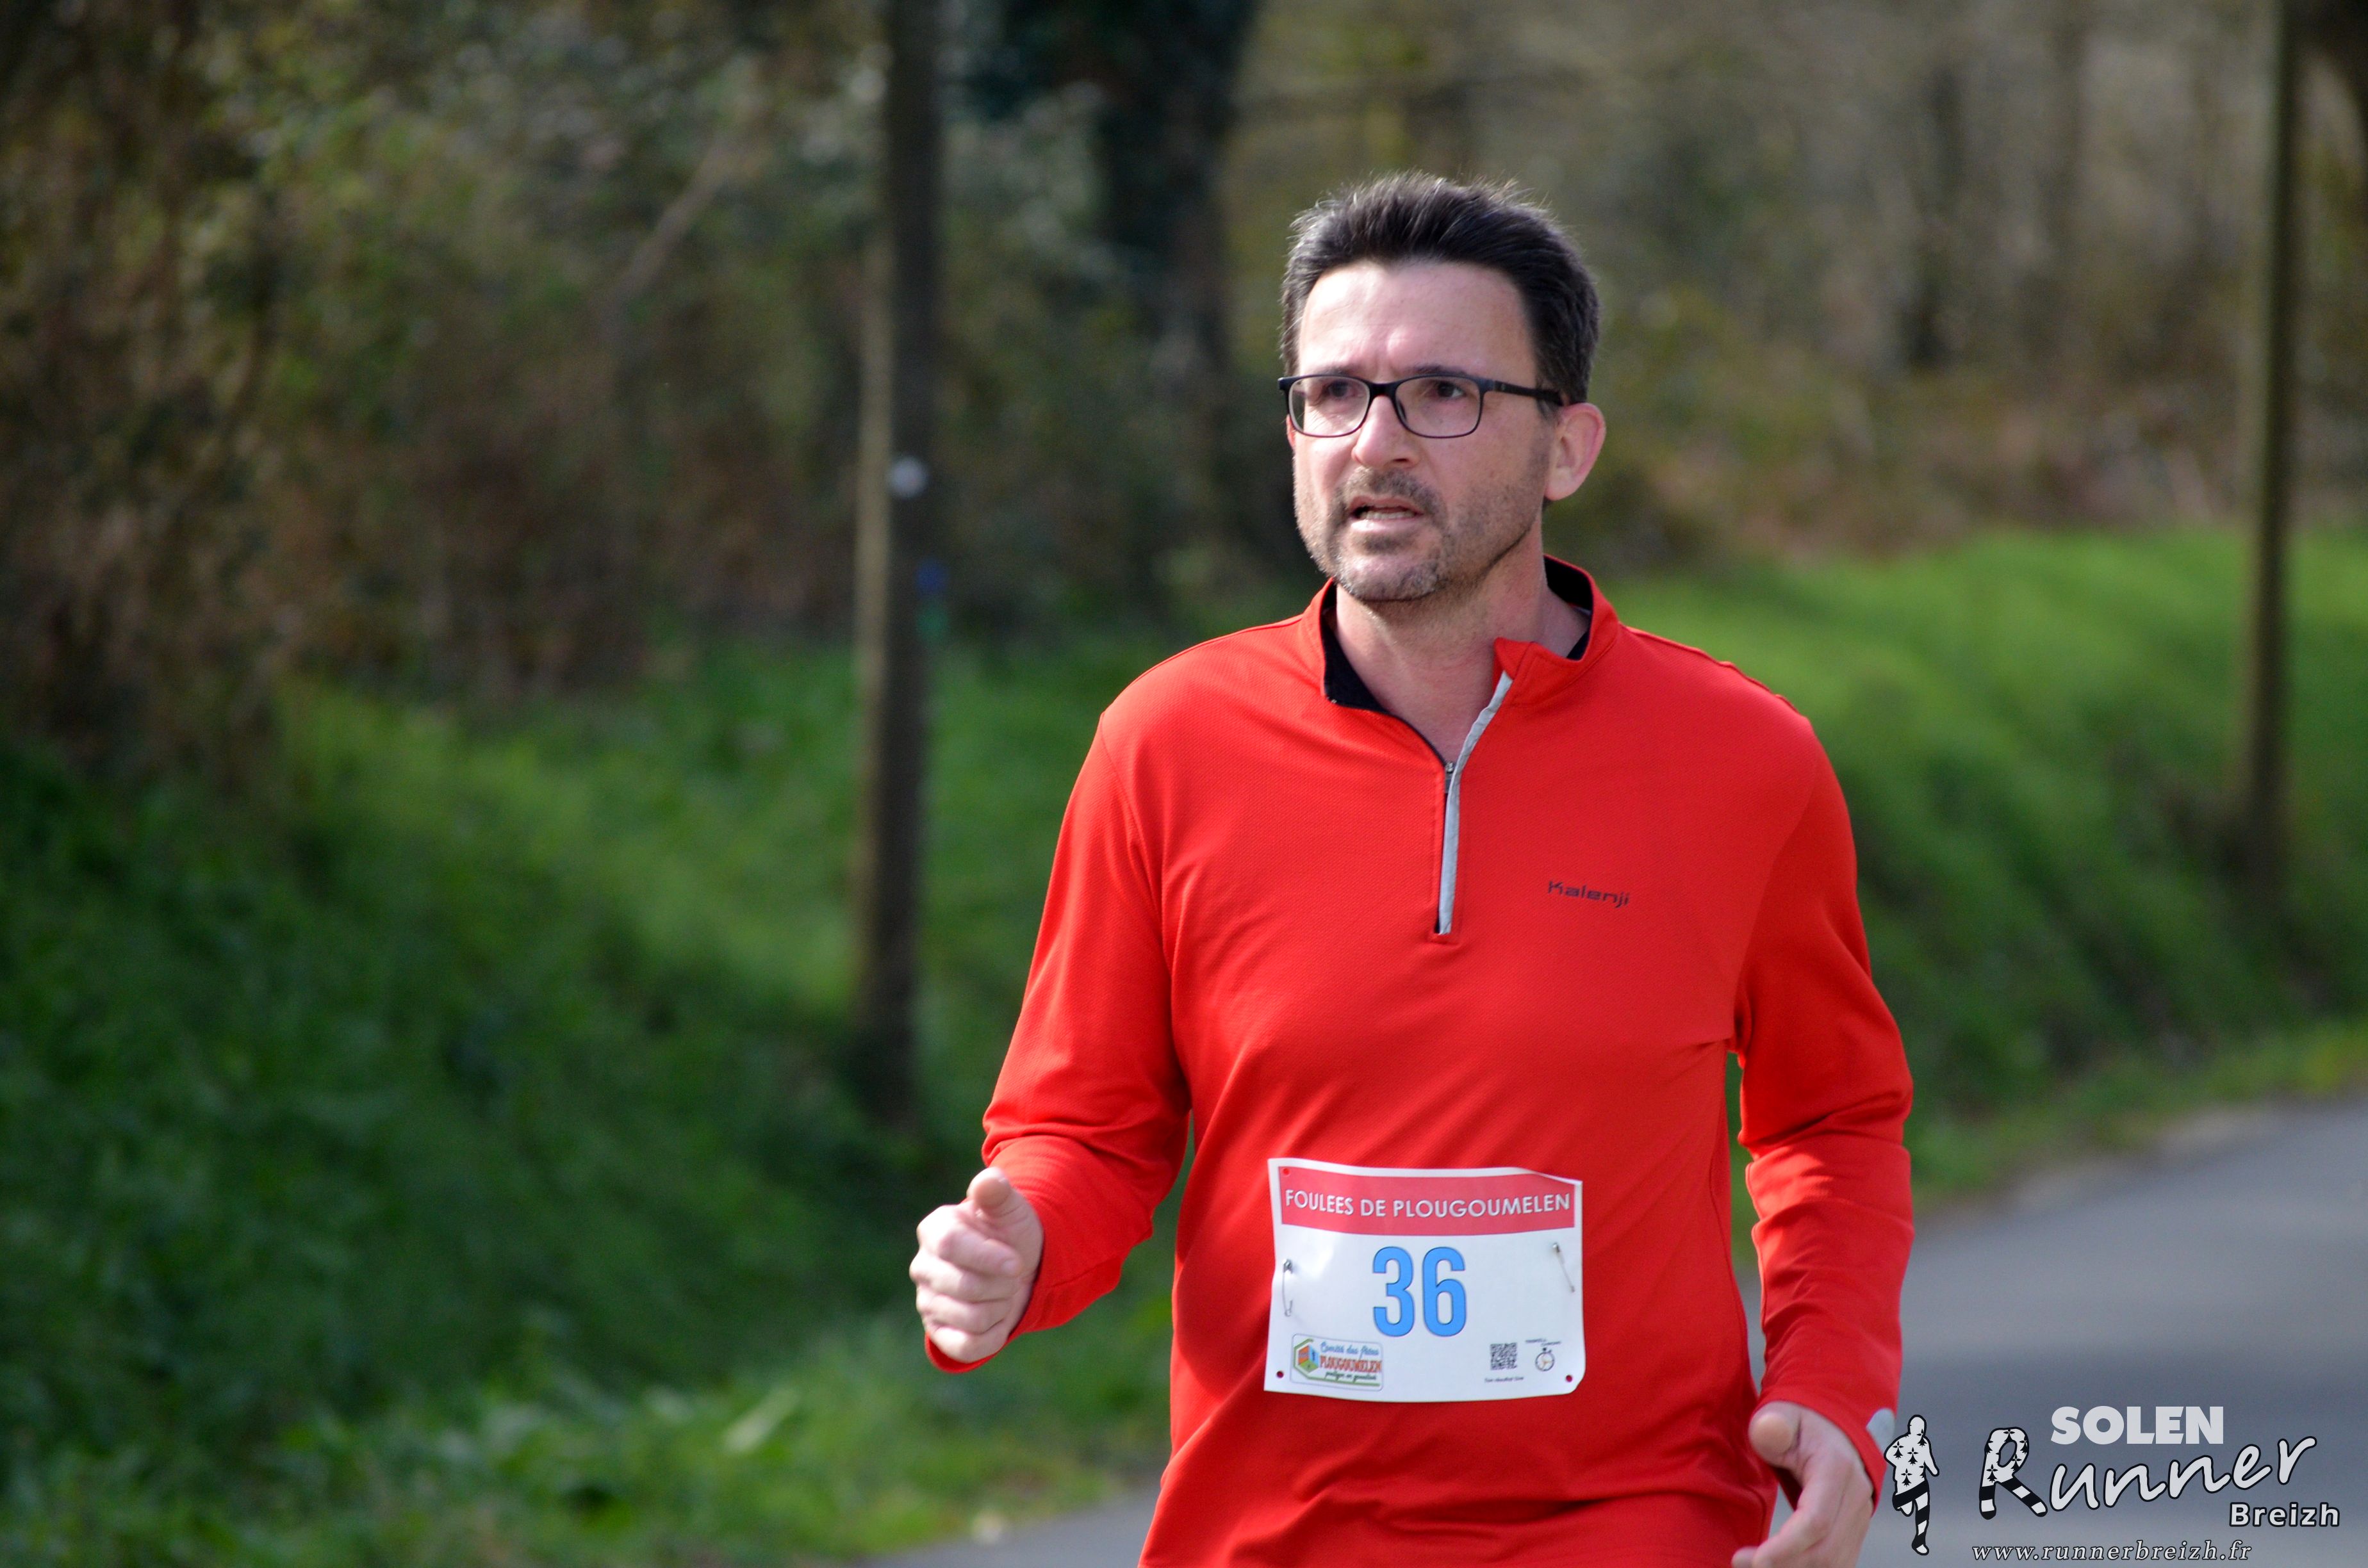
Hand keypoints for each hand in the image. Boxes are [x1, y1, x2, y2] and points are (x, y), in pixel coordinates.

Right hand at [911, 1167, 1043, 1363]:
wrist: (1013, 1268)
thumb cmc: (1007, 1233)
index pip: (951, 1246)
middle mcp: (923, 1267)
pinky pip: (966, 1347)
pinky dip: (994, 1336)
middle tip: (1012, 1276)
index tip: (1016, 1264)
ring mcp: (927, 1302)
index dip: (987, 1258)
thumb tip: (988, 1180)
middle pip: (964, 1286)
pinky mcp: (937, 1333)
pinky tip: (998, 1319)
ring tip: (1003, 1293)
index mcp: (934, 1230)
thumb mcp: (1008, 1208)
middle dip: (1002, 1285)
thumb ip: (997, 1192)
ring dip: (1002, 1308)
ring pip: (972, 1318)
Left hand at [1731, 1402, 1874, 1567]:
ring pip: (1834, 1562)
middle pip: (1826, 1550)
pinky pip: (1836, 1562)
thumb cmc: (1799, 1423)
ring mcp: (1860, 1519)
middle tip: (1740, 1561)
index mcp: (1835, 1470)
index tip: (1754, 1560)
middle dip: (1784, 1564)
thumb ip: (1772, 1423)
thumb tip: (1769, 1430)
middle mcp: (1856, 1499)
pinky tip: (1778, 1564)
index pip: (1816, 1520)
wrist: (1835, 1429)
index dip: (1786, 1546)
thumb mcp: (1781, 1413)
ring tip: (1753, 1564)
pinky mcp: (1854, 1532)